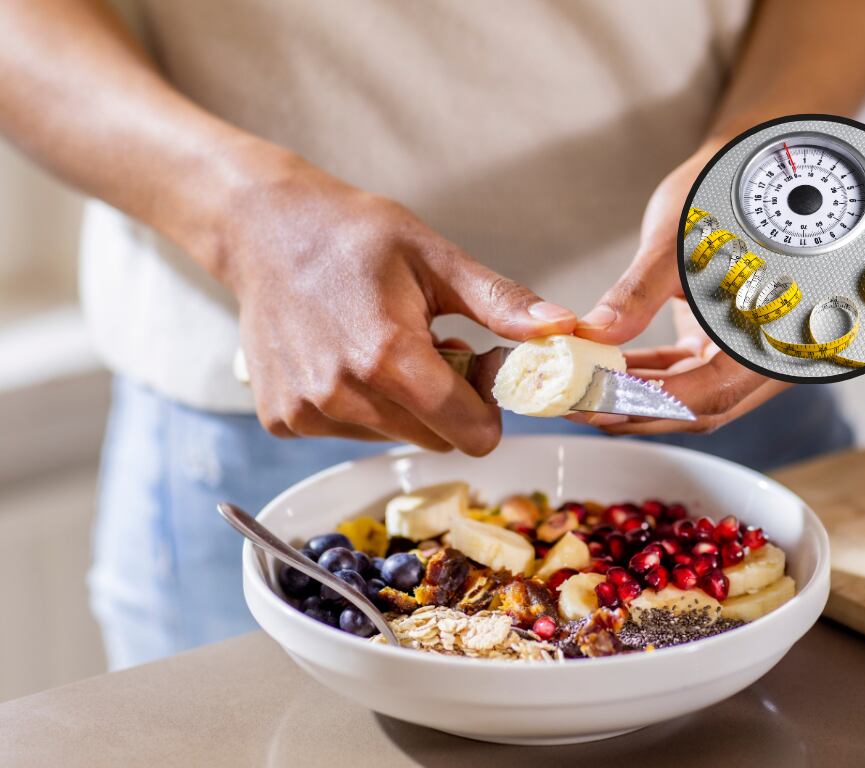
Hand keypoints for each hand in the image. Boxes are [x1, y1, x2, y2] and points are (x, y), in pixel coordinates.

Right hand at [225, 153, 575, 453]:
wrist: (263, 229)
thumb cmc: (352, 235)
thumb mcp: (435, 257)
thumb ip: (501, 303)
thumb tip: (564, 329)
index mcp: (387, 356)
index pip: (469, 432)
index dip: (489, 409)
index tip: (480, 372)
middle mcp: (341, 394)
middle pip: (434, 439)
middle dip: (448, 404)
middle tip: (434, 349)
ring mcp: (306, 412)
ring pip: (392, 437)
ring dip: (403, 405)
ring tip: (385, 347)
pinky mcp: (283, 419)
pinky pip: (348, 433)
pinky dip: (360, 406)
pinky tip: (346, 358)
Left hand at [575, 146, 788, 432]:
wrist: (748, 170)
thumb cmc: (725, 195)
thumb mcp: (677, 243)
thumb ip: (636, 295)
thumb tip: (593, 335)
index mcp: (774, 333)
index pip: (708, 393)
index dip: (651, 404)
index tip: (598, 404)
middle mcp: (770, 353)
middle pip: (699, 407)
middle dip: (636, 410)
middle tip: (578, 404)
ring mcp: (748, 351)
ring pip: (690, 396)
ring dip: (637, 396)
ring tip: (583, 388)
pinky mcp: (724, 341)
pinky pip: (686, 373)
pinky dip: (648, 375)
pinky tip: (607, 368)